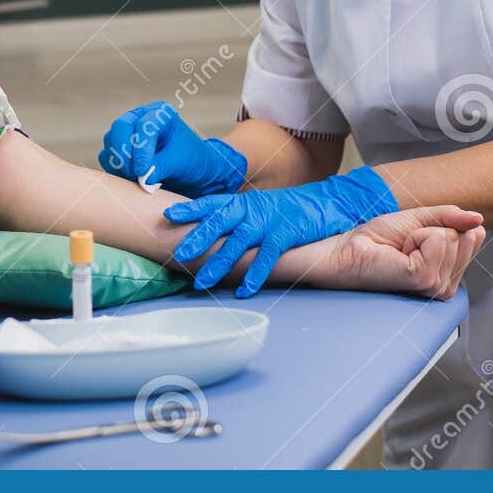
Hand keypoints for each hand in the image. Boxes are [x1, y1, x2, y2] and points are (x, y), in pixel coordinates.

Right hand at [97, 100, 246, 198]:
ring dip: (119, 162)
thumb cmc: (191, 161)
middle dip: (124, 152)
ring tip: (136, 178)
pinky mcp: (119, 148)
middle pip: (120, 127)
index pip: (143, 125)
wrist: (190, 171)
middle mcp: (140, 117)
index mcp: (160, 113)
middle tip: (133, 174)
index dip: (140, 149)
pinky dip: (114, 168)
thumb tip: (142, 177)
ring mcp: (128, 132)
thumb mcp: (181, 162)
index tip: (142, 171)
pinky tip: (129, 179)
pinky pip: (106, 156)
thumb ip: (161, 167)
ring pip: (111, 141)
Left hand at [165, 165, 397, 294]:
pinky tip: (243, 291)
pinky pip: (267, 257)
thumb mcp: (256, 208)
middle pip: (219, 223)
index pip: (211, 203)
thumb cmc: (283, 209)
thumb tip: (204, 232)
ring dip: (219, 264)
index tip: (168, 215)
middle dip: (198, 239)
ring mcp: (268, 222)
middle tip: (178, 255)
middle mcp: (251, 210)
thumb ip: (233, 218)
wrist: (323, 203)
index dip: (191, 209)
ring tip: (203, 282)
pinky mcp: (285, 235)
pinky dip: (255, 275)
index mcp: (242, 202)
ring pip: (238, 243)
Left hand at [318, 206, 484, 298]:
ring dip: (421, 234)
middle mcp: (447, 284)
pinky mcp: (424, 281)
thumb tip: (478, 219)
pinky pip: (438, 241)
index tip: (416, 237)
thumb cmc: (377, 239)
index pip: (473, 235)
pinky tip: (400, 253)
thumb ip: (451, 217)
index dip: (442, 225)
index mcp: (449, 270)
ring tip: (402, 250)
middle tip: (406, 244)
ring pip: (451, 238)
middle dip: (432, 230)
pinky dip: (416, 237)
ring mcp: (437, 287)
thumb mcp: (420, 219)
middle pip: (465, 236)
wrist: (349, 248)